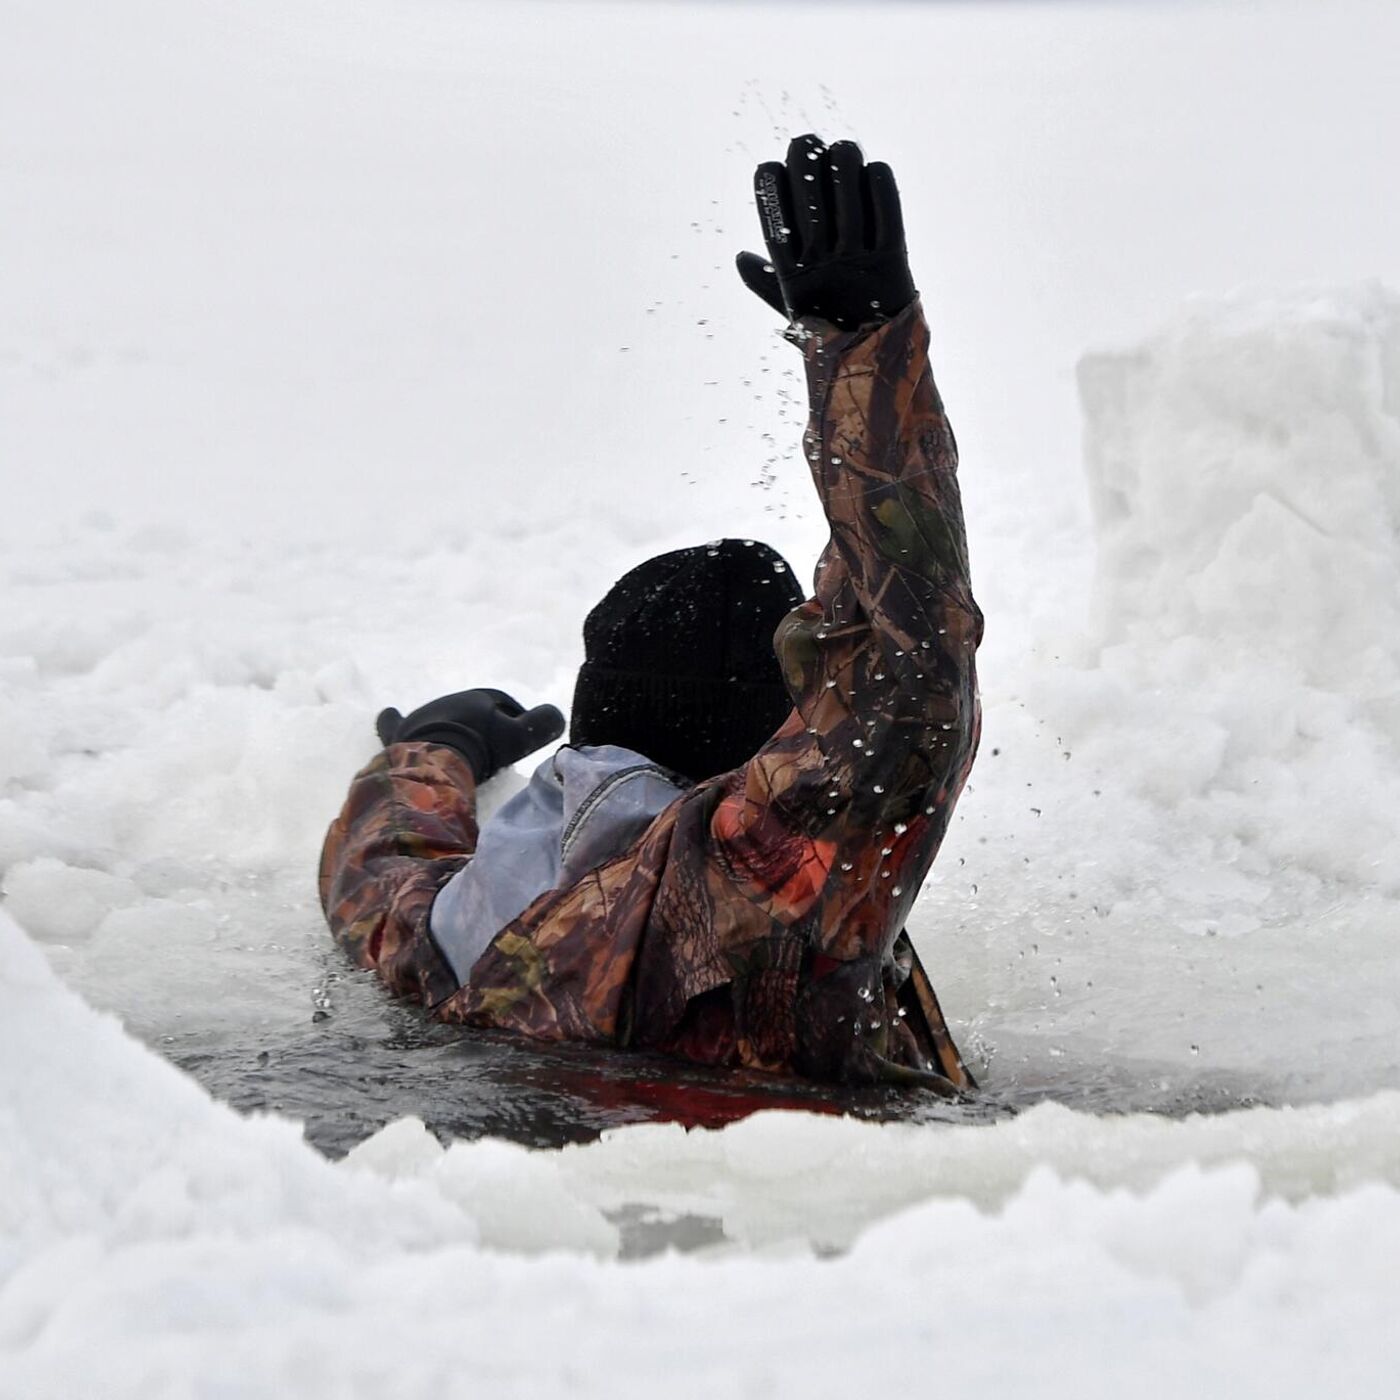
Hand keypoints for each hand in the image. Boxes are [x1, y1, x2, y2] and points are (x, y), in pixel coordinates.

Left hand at [375, 688, 564, 783]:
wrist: (437, 761)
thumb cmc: (480, 748)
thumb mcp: (520, 737)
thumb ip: (543, 724)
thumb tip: (558, 716)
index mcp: (478, 697)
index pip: (502, 703)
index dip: (515, 718)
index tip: (521, 738)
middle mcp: (449, 701)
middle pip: (471, 712)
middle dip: (482, 725)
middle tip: (492, 750)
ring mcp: (423, 717)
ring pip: (440, 719)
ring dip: (452, 731)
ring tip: (460, 751)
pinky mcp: (400, 734)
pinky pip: (393, 722)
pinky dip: (393, 719)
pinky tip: (389, 713)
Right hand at [735, 134, 914, 330]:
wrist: (875, 359)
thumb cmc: (831, 327)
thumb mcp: (796, 308)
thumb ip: (768, 282)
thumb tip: (741, 259)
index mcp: (793, 277)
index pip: (773, 217)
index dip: (770, 184)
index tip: (772, 167)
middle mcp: (823, 266)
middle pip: (808, 195)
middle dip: (804, 158)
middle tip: (807, 142)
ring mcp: (859, 262)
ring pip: (847, 190)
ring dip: (844, 160)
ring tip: (842, 150)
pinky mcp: (893, 259)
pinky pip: (886, 207)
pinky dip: (879, 182)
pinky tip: (873, 170)